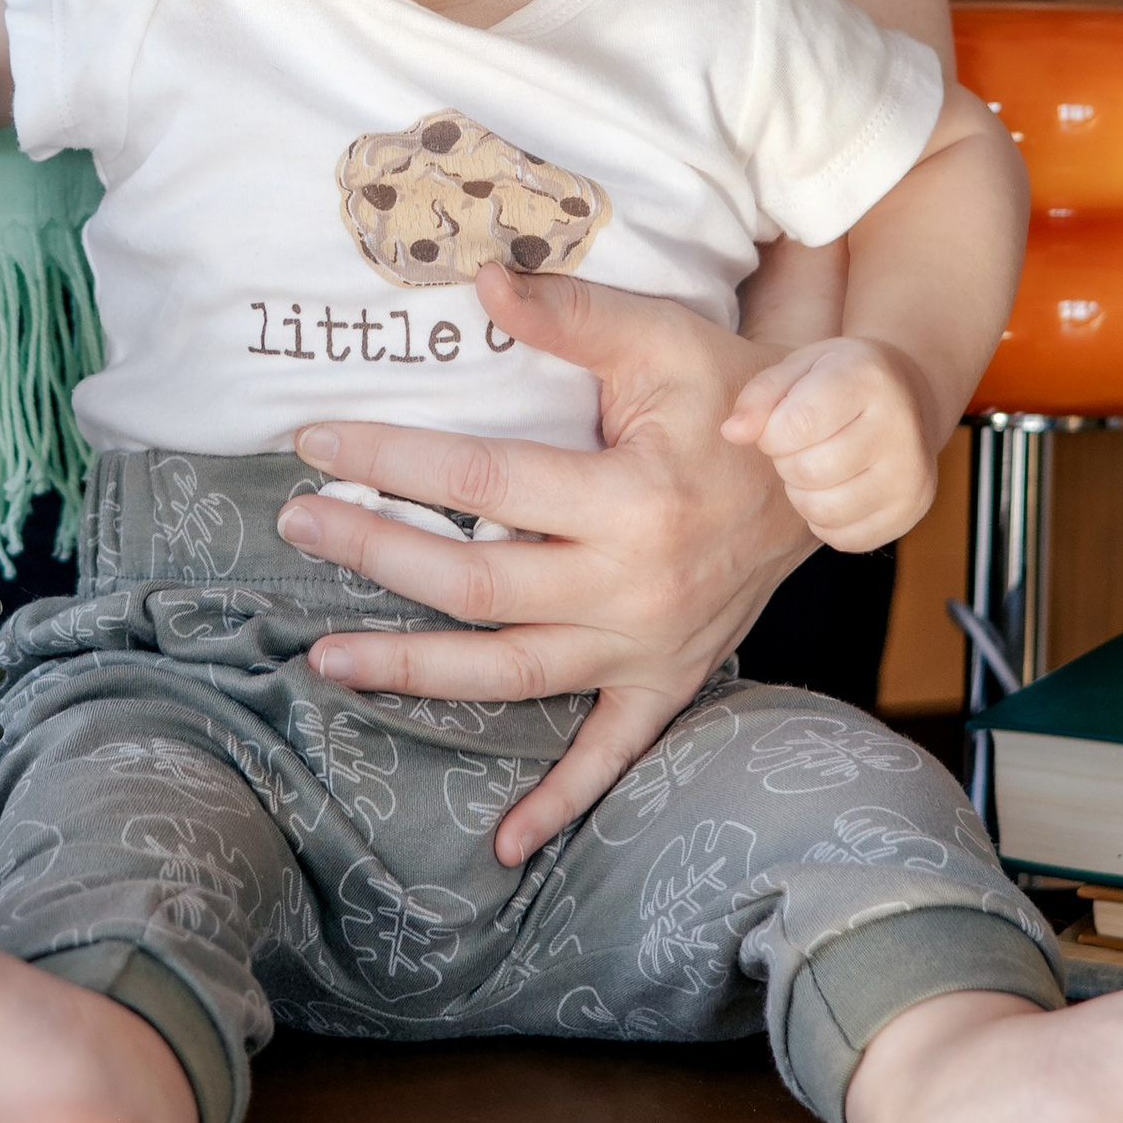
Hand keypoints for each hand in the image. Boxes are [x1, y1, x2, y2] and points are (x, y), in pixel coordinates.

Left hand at [274, 260, 813, 870]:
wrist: (828, 473)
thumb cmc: (735, 397)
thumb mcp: (663, 339)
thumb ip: (573, 314)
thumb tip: (481, 277)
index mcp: (632, 499)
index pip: (482, 484)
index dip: (391, 459)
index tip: (314, 441)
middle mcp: (636, 587)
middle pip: (478, 585)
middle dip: (375, 554)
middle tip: (294, 523)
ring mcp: (650, 647)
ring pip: (512, 676)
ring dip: (415, 671)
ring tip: (326, 655)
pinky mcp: (667, 682)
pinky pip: (609, 757)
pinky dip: (559, 805)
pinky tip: (502, 845)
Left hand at [723, 334, 938, 553]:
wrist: (910, 393)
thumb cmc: (840, 379)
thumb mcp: (800, 367)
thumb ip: (760, 395)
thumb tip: (732, 433)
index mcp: (868, 379)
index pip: (797, 425)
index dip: (771, 433)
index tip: (779, 425)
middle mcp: (901, 427)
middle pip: (809, 472)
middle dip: (786, 463)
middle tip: (799, 447)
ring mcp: (912, 474)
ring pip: (824, 511)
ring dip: (802, 495)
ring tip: (814, 468)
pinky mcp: (912, 511)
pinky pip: (846, 539)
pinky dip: (826, 522)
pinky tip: (835, 489)